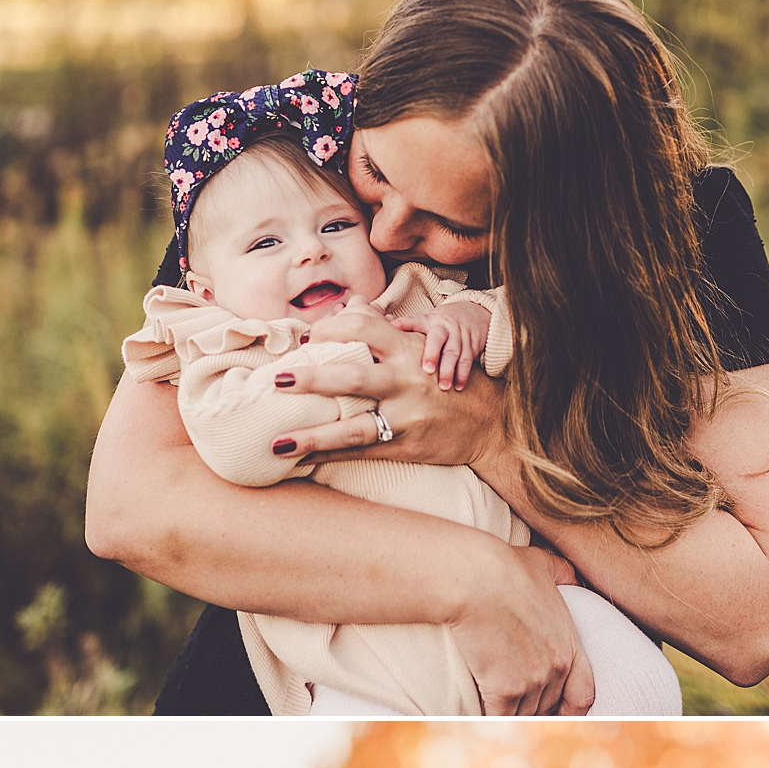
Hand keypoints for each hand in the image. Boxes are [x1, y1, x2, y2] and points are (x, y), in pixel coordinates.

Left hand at [272, 318, 506, 467]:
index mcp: (407, 349)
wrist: (491, 423)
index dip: (328, 330)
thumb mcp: (422, 347)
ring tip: (277, 443)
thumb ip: (383, 328)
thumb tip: (350, 305)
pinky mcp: (407, 446)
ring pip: (354, 428)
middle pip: (353, 377)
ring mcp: (407, 417)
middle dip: (313, 379)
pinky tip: (301, 462)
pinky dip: (331, 457)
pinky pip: (362, 452)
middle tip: (278, 381)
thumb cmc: (446, 381)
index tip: (304, 342)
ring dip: (313, 436)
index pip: (361, 328)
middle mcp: (406, 381)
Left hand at [391, 299, 491, 389]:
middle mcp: (443, 327)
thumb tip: (381, 328)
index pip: (415, 321)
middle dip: (432, 353)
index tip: (394, 328)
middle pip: (437, 338)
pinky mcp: (470, 346)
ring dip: (449, 369)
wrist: (473, 314)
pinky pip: (467, 360)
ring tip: (444, 386)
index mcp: (428, 321)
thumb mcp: (424, 322)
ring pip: (454, 352)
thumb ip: (405, 328)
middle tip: (427, 369)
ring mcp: (458, 336)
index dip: (404, 324)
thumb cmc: (440, 324)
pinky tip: (458, 386)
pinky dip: (463, 374)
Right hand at [449, 546, 593, 716]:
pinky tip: (481, 714)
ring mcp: (531, 682)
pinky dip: (491, 717)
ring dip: (511, 713)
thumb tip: (571, 577)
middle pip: (549, 707)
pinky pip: (501, 717)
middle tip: (516, 704)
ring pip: (524, 715)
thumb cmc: (504, 568)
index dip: (571, 709)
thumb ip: (564, 574)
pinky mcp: (503, 690)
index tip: (557, 710)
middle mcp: (556, 669)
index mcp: (570, 646)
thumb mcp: (544, 565)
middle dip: (534, 708)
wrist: (474, 579)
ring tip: (496, 708)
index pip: (583, 696)